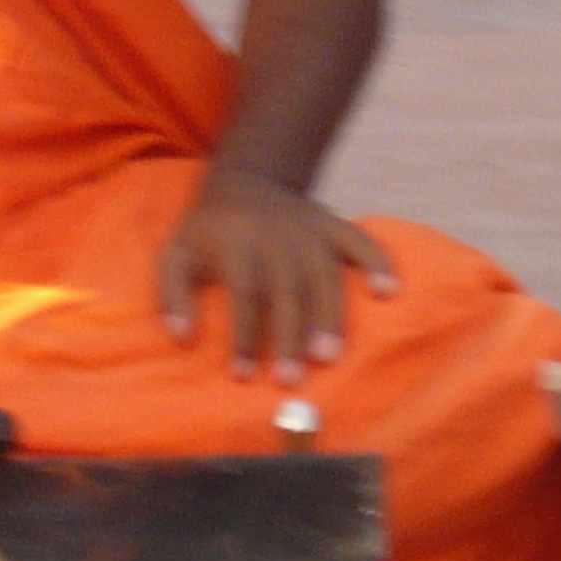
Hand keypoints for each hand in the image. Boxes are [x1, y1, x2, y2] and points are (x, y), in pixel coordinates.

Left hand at [156, 163, 396, 383]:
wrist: (244, 180)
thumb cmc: (208, 232)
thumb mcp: (175, 255)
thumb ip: (172, 296)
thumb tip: (182, 338)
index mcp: (237, 243)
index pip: (245, 294)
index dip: (245, 336)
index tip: (243, 376)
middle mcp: (277, 237)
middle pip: (288, 291)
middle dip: (289, 337)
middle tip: (290, 380)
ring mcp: (309, 230)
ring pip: (325, 276)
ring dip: (329, 316)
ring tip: (329, 357)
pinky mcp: (333, 225)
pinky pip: (360, 241)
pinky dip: (377, 263)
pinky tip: (388, 292)